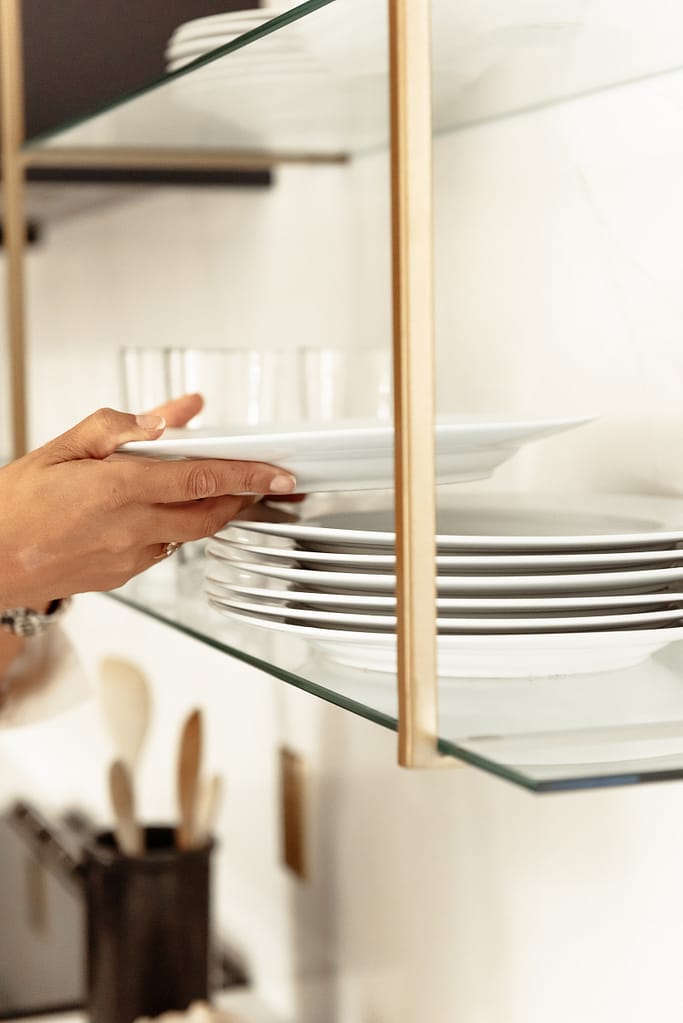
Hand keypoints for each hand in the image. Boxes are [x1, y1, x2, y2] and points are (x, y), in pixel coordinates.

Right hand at [0, 399, 296, 609]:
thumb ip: (123, 427)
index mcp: (118, 490)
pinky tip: (160, 512)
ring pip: (190, 534)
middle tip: (263, 482)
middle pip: (211, 514)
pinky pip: (164, 550)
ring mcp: (129, 559)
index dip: (249, 475)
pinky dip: (174, 529)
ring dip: (210, 512)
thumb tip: (175, 414)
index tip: (278, 474)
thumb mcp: (63, 448)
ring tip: (214, 490)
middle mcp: (131, 529)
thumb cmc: (13, 506)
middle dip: (243, 497)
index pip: (203, 479)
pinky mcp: (124, 577)